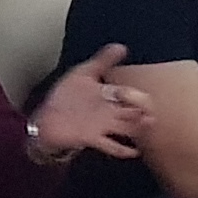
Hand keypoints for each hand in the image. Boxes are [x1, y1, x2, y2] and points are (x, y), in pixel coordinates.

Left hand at [27, 45, 151, 162]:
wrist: (46, 118)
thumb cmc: (66, 96)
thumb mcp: (82, 74)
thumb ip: (101, 61)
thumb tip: (121, 46)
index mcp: (109, 94)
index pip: (129, 94)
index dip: (132, 94)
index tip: (127, 93)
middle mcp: (110, 111)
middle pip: (134, 111)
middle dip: (143, 110)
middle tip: (150, 111)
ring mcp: (103, 126)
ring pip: (128, 127)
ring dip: (139, 128)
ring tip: (148, 125)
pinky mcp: (93, 139)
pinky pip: (112, 146)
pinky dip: (123, 150)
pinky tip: (134, 152)